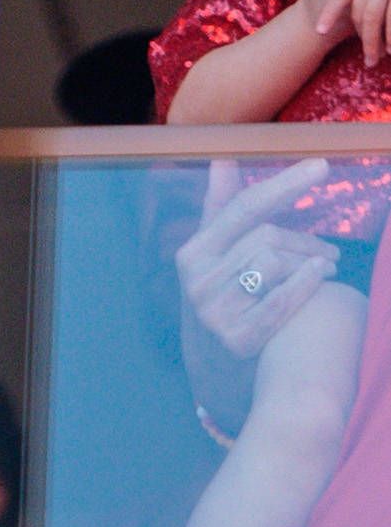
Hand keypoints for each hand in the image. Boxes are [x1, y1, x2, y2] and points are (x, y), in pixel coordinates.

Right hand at [177, 157, 342, 362]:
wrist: (216, 367)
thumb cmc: (224, 296)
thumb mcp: (214, 255)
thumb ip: (221, 208)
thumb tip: (223, 159)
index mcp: (192, 252)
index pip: (243, 207)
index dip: (284, 184)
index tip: (321, 165)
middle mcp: (198, 279)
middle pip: (267, 237)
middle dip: (307, 240)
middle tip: (333, 251)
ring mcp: (215, 310)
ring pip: (276, 264)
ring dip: (312, 262)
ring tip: (327, 270)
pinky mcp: (237, 338)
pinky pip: (282, 300)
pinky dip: (306, 284)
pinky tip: (323, 276)